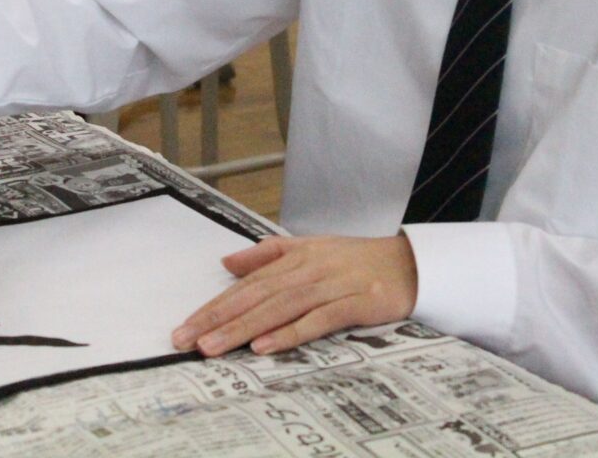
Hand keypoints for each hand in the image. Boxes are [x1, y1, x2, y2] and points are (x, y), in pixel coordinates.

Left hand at [171, 234, 417, 357]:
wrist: (410, 264)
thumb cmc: (356, 261)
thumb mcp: (310, 249)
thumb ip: (268, 254)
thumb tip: (226, 264)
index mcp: (294, 257)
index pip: (246, 285)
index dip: (214, 305)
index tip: (186, 325)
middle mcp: (308, 269)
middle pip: (256, 296)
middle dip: (218, 319)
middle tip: (187, 340)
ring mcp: (331, 285)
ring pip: (279, 308)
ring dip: (243, 328)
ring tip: (214, 347)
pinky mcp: (355, 303)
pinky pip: (317, 320)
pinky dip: (289, 333)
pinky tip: (264, 346)